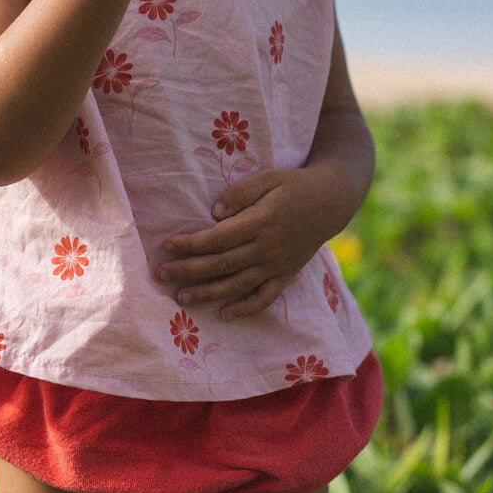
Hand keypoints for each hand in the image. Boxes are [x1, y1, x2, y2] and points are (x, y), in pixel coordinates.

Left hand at [155, 164, 356, 319]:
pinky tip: (224, 314)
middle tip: (161, 274)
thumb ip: (240, 193)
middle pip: (221, 264)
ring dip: (208, 293)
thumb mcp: (268, 178)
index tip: (167, 245)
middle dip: (188, 270)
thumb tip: (214, 214)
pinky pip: (265, 298)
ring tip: (181, 297)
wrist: (331, 202)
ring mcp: (277, 265)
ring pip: (238, 285)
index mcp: (261, 221)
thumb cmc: (293, 185)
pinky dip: (245, 309)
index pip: (218, 238)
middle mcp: (267, 248)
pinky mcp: (286, 275)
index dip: (191, 244)